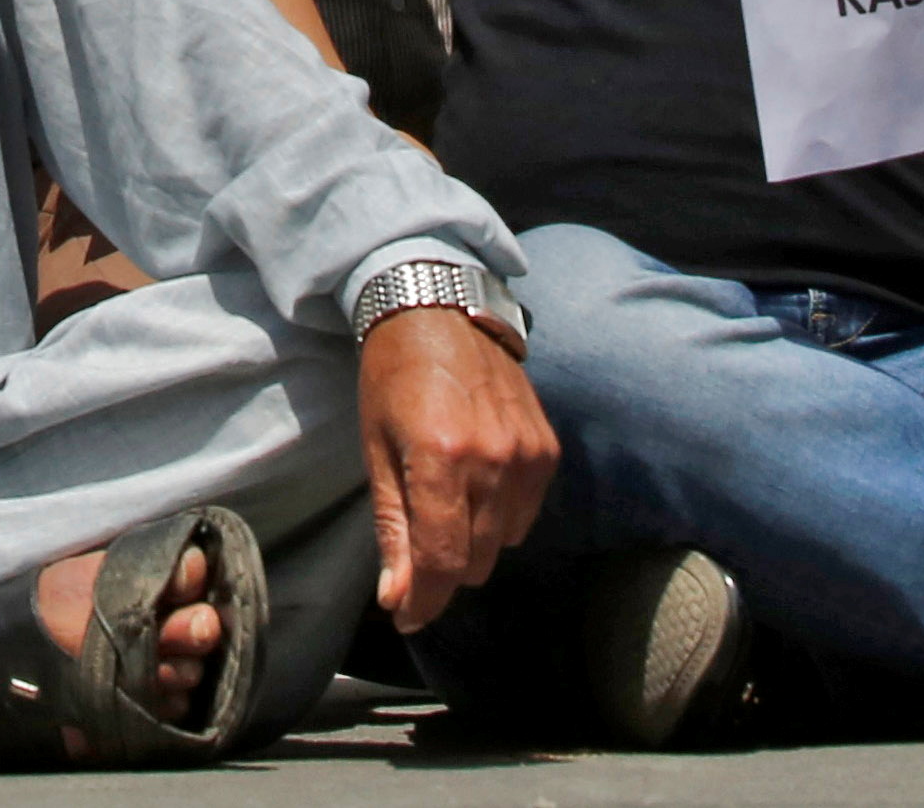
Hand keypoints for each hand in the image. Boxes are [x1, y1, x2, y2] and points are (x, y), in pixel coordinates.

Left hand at [354, 300, 550, 624]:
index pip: (443, 561)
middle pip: (475, 562)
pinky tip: (475, 483)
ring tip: (445, 498)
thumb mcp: (376, 449)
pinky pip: (526, 514)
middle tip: (416, 545)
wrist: (439, 307)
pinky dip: (500, 515)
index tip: (406, 616)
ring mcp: (527, 453)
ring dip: (472, 541)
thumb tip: (398, 600)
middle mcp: (493, 459)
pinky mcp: (548, 448)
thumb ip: (392, 529)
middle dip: (442, 568)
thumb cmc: (393, 377)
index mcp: (441, 458)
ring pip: (502, 544)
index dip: (424, 601)